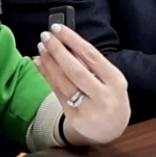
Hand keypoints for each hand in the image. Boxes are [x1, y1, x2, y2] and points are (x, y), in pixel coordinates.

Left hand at [35, 24, 129, 145]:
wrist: (112, 128)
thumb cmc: (110, 95)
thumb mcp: (109, 78)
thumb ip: (91, 63)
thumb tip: (67, 42)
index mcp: (115, 80)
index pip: (91, 56)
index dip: (72, 40)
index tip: (58, 28)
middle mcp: (103, 95)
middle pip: (75, 70)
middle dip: (58, 50)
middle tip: (45, 36)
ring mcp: (88, 108)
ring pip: (64, 82)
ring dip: (49, 62)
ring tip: (41, 48)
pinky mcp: (75, 117)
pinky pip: (58, 92)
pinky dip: (47, 76)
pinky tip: (40, 64)